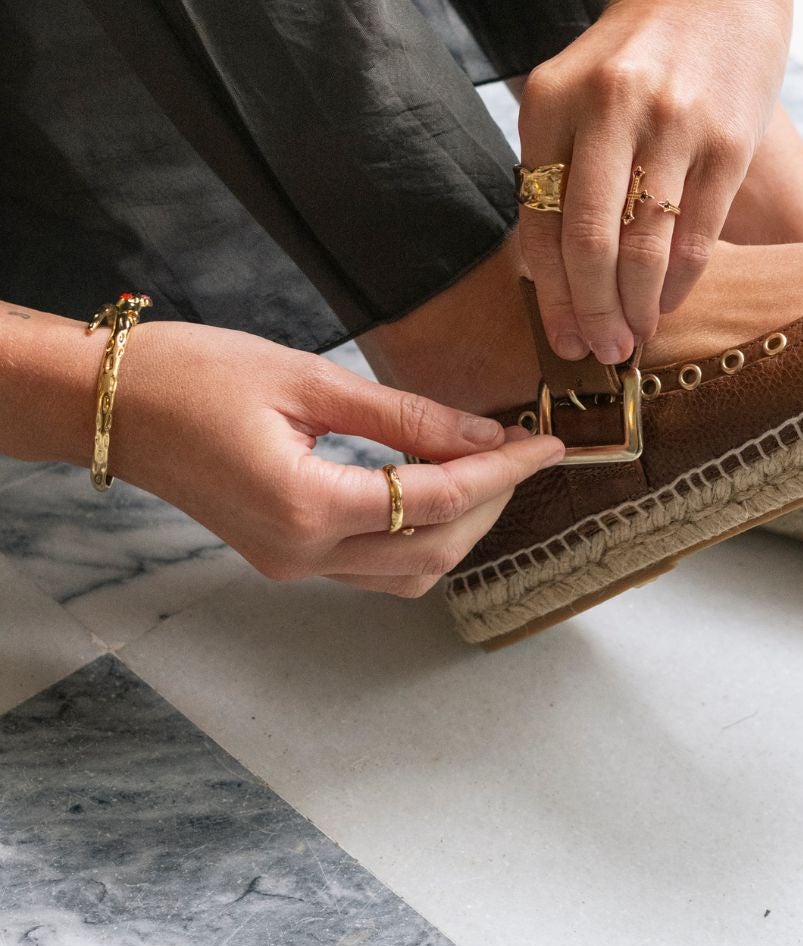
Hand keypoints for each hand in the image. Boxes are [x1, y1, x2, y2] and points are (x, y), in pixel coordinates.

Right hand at [110, 320, 564, 595]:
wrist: (112, 405)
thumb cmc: (196, 374)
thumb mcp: (311, 379)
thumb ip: (406, 415)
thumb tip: (485, 434)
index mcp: (306, 507)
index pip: (437, 501)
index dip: (503, 472)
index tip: (548, 443)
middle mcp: (300, 554)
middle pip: (435, 549)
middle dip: (491, 500)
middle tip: (521, 446)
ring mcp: (290, 565)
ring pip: (410, 571)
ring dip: (460, 524)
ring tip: (486, 462)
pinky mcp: (282, 558)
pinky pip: (374, 566)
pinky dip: (418, 532)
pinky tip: (432, 482)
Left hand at [517, 0, 790, 362]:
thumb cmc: (632, 55)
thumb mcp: (573, 91)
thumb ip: (555, 170)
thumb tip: (553, 283)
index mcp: (552, 98)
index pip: (541, 220)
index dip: (550, 294)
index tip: (561, 339)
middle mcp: (611, 108)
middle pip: (590, 242)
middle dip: (592, 312)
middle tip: (599, 353)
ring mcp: (675, 123)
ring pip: (647, 247)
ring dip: (638, 309)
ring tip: (633, 340)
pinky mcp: (729, 139)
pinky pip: (698, 234)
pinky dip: (681, 282)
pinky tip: (671, 302)